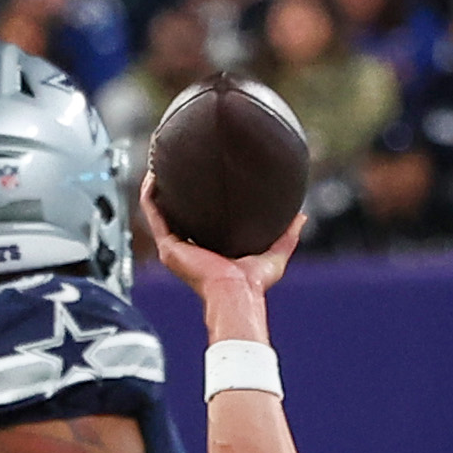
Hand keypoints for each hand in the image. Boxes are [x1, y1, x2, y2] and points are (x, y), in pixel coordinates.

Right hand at [143, 173, 304, 299]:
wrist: (237, 292)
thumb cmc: (253, 283)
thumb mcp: (274, 253)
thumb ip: (287, 235)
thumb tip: (302, 217)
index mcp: (206, 249)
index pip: (197, 219)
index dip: (196, 198)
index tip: (201, 175)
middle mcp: (186, 248)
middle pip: (174, 211)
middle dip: (173, 187)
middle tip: (177, 161)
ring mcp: (174, 247)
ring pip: (158, 209)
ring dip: (157, 185)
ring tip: (160, 160)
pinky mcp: (168, 245)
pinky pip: (152, 212)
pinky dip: (150, 193)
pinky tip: (154, 173)